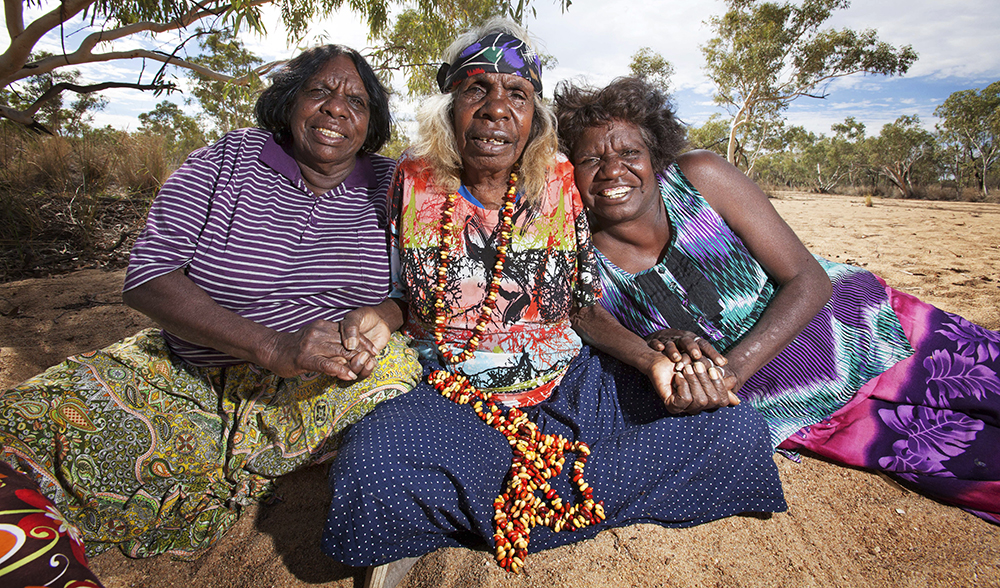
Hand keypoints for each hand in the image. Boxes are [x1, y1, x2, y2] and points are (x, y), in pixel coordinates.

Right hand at [261, 313, 384, 380]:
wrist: (272, 349)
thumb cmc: (295, 347)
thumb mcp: (315, 338)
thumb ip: (330, 342)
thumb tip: (348, 350)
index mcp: (323, 326)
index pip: (349, 332)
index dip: (363, 341)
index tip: (374, 350)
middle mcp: (320, 332)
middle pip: (348, 342)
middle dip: (363, 352)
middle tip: (374, 361)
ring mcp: (312, 345)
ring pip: (340, 352)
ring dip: (355, 362)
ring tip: (366, 369)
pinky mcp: (305, 358)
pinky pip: (326, 364)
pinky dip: (339, 370)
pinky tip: (348, 375)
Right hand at [645, 329, 726, 368]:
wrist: (660, 339)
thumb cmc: (681, 349)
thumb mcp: (695, 353)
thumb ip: (709, 362)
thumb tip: (726, 369)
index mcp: (693, 341)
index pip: (705, 346)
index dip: (713, 354)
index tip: (722, 363)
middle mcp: (682, 338)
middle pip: (689, 341)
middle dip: (693, 349)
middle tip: (697, 357)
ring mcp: (668, 339)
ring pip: (672, 343)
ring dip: (674, 350)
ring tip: (677, 358)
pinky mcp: (656, 341)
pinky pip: (656, 342)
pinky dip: (657, 344)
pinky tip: (660, 348)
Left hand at [649, 355, 739, 414]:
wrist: (663, 360)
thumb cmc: (685, 363)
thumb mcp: (706, 371)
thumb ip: (721, 383)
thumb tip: (736, 400)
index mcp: (706, 400)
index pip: (721, 400)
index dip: (719, 385)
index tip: (713, 369)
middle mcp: (696, 407)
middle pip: (711, 401)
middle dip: (705, 380)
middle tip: (697, 365)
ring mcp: (684, 408)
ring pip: (699, 401)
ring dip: (694, 381)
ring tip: (687, 368)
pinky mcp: (672, 406)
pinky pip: (684, 400)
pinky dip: (683, 386)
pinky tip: (678, 376)